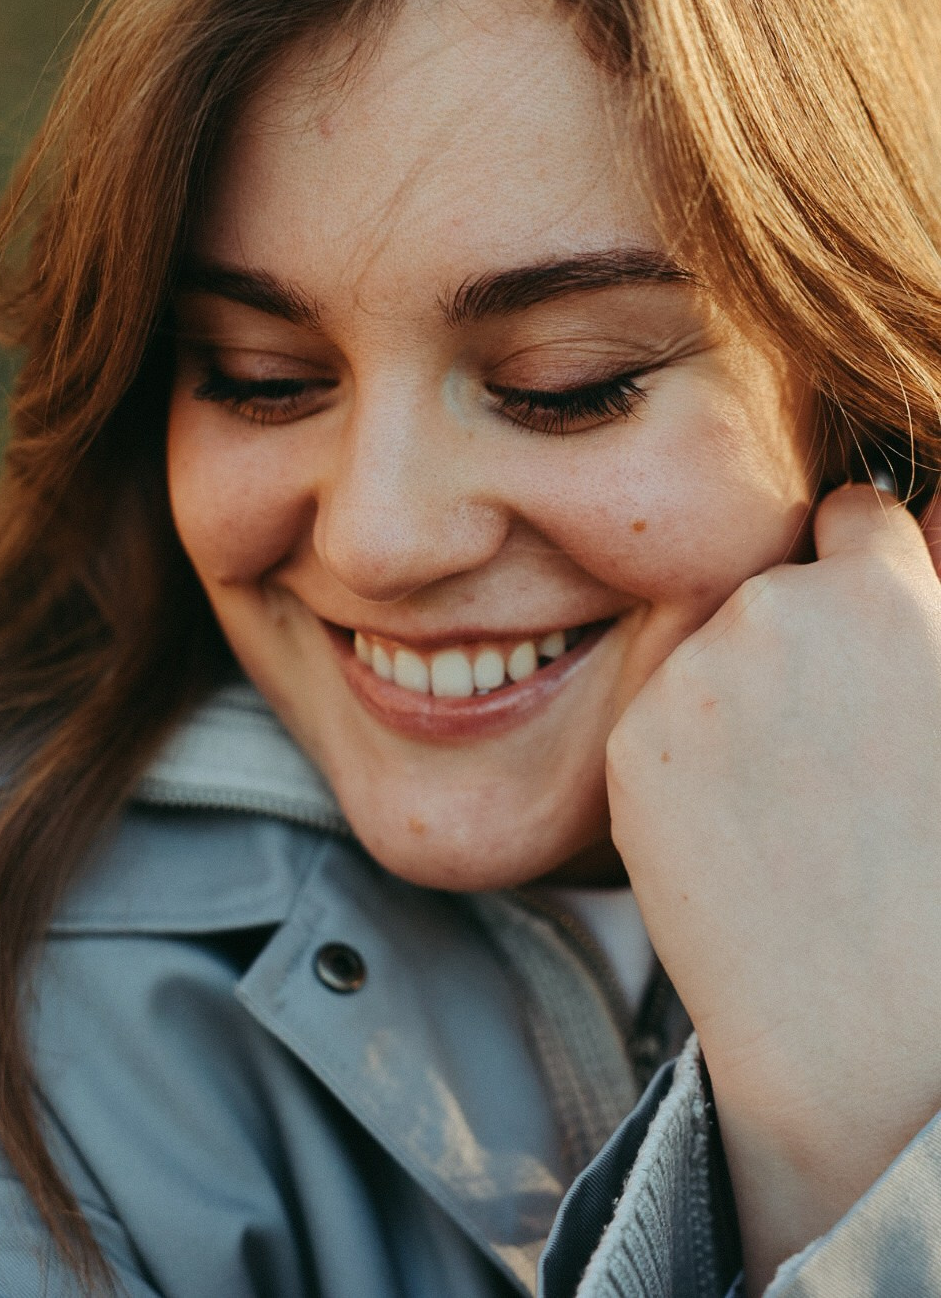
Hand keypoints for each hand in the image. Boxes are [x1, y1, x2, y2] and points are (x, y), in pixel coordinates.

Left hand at [606, 485, 940, 1293]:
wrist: (856, 1024)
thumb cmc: (939, 877)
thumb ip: (928, 602)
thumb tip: (909, 515)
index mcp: (876, 594)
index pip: (853, 515)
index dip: (866, 566)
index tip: (867, 616)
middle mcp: (769, 612)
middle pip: (774, 586)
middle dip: (801, 635)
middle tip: (836, 739)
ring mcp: (688, 676)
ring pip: (713, 649)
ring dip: (740, 692)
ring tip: (793, 796)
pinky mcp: (629, 743)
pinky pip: (664, 713)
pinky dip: (691, 749)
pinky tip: (741, 824)